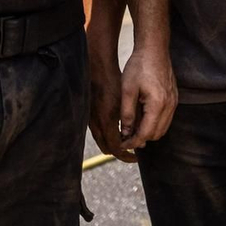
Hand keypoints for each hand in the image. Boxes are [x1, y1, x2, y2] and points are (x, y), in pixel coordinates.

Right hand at [86, 40, 132, 160]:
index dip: (126, 154)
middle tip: (133, 151)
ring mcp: (90, 120)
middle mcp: (95, 124)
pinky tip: (119, 129)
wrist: (97, 68)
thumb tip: (136, 135)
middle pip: (107, 148)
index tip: (135, 157)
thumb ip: (130, 119)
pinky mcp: (89, 115)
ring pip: (102, 141)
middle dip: (121, 152)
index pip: (116, 148)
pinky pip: (99, 132)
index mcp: (106, 121)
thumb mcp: (126, 100)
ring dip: (115, 144)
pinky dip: (109, 136)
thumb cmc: (113, 81)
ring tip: (129, 141)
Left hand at [116, 40, 177, 150]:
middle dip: (141, 139)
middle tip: (125, 137)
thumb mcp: (127, 90)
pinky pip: (166, 118)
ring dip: (148, 132)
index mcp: (158, 104)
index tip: (121, 143)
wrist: (154, 49)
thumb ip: (127, 113)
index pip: (146, 133)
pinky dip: (154, 123)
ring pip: (163, 128)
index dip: (133, 142)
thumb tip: (125, 132)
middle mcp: (170, 105)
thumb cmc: (139, 66)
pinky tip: (142, 117)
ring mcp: (174, 102)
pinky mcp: (174, 98)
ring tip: (132, 128)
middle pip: (157, 134)